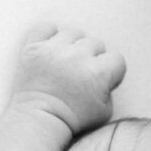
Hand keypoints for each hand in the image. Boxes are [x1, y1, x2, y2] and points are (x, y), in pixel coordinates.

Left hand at [10, 23, 126, 134]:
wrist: (38, 122)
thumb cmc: (71, 121)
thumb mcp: (104, 112)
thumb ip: (110, 89)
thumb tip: (107, 75)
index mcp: (98, 73)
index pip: (116, 58)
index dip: (110, 71)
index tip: (99, 82)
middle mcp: (78, 57)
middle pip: (95, 43)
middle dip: (90, 59)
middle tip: (79, 76)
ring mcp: (54, 50)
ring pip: (73, 34)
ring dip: (71, 46)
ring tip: (64, 63)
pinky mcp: (34, 48)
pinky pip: (46, 28)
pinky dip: (48, 36)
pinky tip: (50, 50)